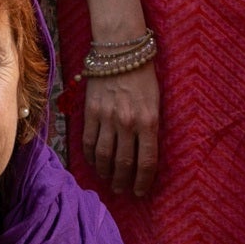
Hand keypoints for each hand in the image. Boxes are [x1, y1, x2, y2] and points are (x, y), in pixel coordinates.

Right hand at [81, 59, 163, 197]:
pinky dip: (90, 157)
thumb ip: (150, 128)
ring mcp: (107, 118)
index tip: (140, 192)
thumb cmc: (144, 76)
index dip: (143, 181)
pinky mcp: (91, 112)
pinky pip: (88, 142)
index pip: (146, 161)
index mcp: (148, 121)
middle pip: (124, 163)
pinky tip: (94, 163)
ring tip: (108, 181)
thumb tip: (145, 153)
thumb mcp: (156, 102)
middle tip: (122, 190)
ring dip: (106, 173)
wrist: (121, 51)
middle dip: (123, 182)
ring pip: (104, 156)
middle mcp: (127, 123)